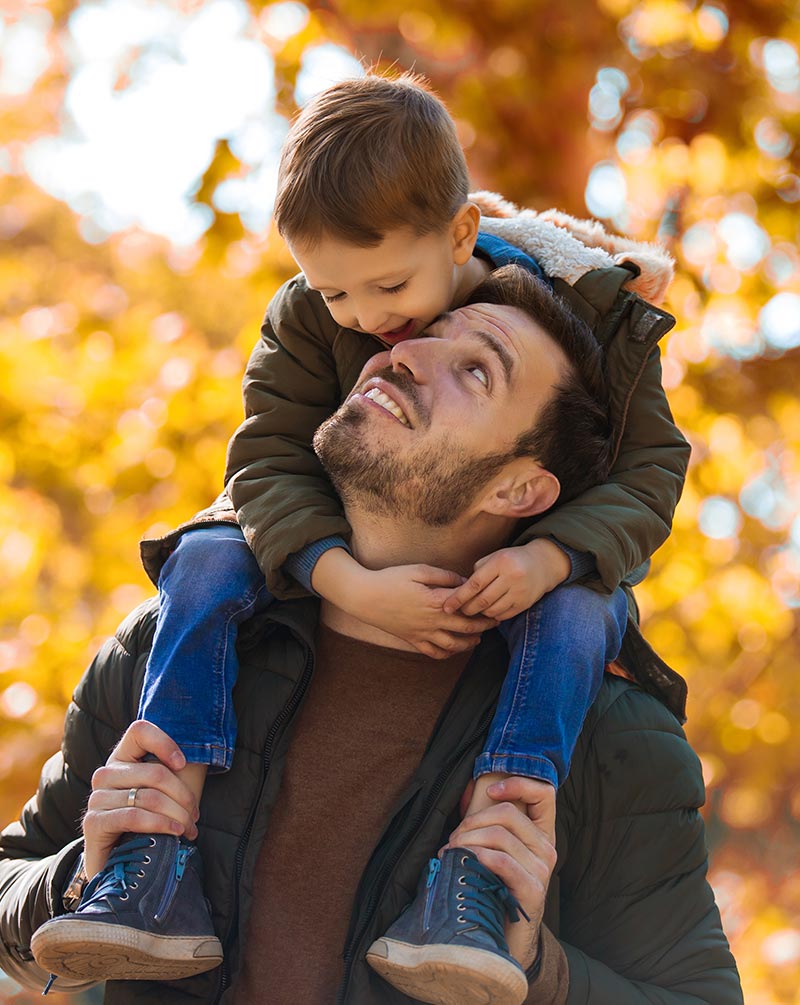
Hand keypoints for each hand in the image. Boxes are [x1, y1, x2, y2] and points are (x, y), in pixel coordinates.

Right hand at [82, 721, 198, 877]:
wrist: (118, 862)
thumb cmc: (147, 822)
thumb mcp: (162, 793)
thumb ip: (174, 772)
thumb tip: (200, 760)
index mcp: (122, 758)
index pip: (139, 731)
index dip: (164, 742)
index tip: (183, 763)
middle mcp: (106, 773)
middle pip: (155, 772)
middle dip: (184, 796)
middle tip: (196, 815)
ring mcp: (97, 797)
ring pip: (149, 797)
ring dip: (177, 815)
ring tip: (189, 828)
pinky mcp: (93, 822)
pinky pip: (134, 816)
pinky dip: (161, 824)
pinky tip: (175, 832)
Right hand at [356, 564, 500, 658]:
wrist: (365, 597)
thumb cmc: (391, 579)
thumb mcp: (419, 570)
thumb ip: (444, 576)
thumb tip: (464, 581)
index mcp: (435, 601)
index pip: (467, 606)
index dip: (483, 604)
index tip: (494, 601)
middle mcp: (432, 620)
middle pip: (466, 627)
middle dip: (484, 625)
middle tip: (496, 622)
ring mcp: (422, 633)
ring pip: (453, 645)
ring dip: (469, 643)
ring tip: (478, 639)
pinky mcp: (412, 640)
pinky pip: (434, 653)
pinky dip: (447, 654)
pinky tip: (454, 649)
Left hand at [443, 539, 570, 620]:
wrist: (544, 563)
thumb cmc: (512, 559)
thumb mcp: (495, 557)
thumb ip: (478, 571)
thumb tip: (460, 592)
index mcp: (500, 562)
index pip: (474, 584)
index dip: (458, 597)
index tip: (447, 606)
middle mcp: (511, 577)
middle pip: (482, 600)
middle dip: (467, 609)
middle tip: (460, 610)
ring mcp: (520, 592)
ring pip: (492, 611)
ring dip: (480, 613)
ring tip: (475, 609)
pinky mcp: (526, 603)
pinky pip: (503, 615)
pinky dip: (493, 615)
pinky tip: (489, 610)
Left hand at [445, 776, 556, 969]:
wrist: (502, 941)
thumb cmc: (491, 889)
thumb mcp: (492, 850)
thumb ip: (486, 821)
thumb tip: (468, 789)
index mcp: (541, 834)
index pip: (544, 793)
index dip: (517, 783)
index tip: (490, 791)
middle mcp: (546, 849)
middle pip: (507, 813)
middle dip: (471, 821)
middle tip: (453, 839)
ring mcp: (542, 870)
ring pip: (499, 835)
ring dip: (466, 840)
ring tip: (451, 853)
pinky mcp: (532, 890)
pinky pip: (500, 860)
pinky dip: (475, 857)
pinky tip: (461, 864)